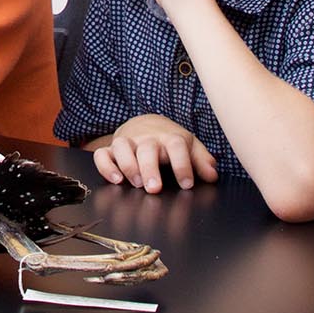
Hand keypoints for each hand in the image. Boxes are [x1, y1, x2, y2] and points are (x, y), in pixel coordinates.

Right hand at [93, 113, 218, 192]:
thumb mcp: (190, 146)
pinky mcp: (111, 148)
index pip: (176, 146)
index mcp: (169, 137)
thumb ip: (202, 160)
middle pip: (147, 148)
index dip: (182, 165)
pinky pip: (102, 154)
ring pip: (122, 147)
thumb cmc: (170, 141)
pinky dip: (105, 166)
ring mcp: (128, 142)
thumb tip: (212, 175)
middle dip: (150, 168)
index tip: (187, 184)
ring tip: (136, 183)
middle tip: (154, 188)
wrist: (146, 123)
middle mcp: (147, 138)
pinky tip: (115, 180)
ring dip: (128, 165)